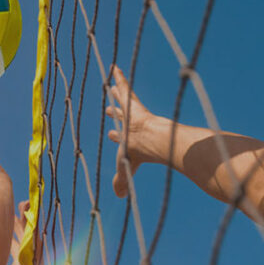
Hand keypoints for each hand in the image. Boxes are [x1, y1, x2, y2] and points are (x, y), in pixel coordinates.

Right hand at [3, 201, 42, 264]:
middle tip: (6, 209)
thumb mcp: (29, 250)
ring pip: (10, 247)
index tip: (22, 201)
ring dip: (5, 239)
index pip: (26, 224)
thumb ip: (27, 232)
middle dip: (13, 221)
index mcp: (29, 244)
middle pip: (18, 232)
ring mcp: (18, 263)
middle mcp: (24, 251)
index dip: (24, 213)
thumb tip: (26, 211)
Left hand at [105, 66, 164, 196]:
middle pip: (122, 117)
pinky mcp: (133, 102)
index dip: (116, 136)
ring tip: (112, 84)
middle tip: (108, 108)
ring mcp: (133, 113)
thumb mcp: (125, 169)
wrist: (154, 140)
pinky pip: (125, 86)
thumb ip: (121, 182)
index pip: (122, 137)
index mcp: (131, 140)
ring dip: (118, 92)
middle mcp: (132, 125)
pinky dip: (119, 77)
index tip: (111, 134)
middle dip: (116, 113)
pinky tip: (113, 67)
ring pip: (123, 100)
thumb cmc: (140, 155)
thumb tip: (119, 196)